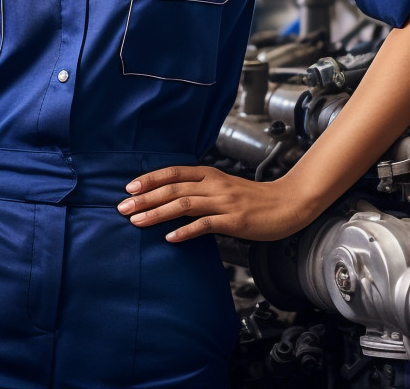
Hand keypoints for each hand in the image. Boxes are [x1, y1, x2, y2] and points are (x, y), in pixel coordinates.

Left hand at [116, 165, 311, 242]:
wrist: (287, 203)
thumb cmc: (253, 198)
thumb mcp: (223, 187)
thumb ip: (200, 189)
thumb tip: (172, 196)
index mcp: (209, 174)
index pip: (173, 172)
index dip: (149, 179)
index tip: (129, 188)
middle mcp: (213, 185)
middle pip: (172, 188)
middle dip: (145, 198)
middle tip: (123, 208)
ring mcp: (223, 202)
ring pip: (183, 204)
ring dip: (157, 213)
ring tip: (138, 221)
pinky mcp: (234, 220)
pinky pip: (204, 225)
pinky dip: (185, 231)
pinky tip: (170, 237)